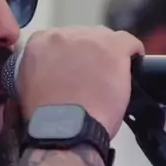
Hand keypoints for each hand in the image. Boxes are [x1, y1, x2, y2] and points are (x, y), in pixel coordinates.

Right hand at [18, 26, 144, 137]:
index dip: (71, 57)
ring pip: (106, 40)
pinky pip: (129, 43)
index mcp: (39, 42)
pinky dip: (133, 53)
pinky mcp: (113, 48)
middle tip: (94, 79)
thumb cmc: (48, 119)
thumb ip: (44, 70)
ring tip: (111, 78)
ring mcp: (89, 39)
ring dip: (108, 56)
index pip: (60, 41)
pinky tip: (134, 67)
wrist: (65, 130)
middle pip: (85, 37)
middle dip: (90, 55)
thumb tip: (58, 72)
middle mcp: (62, 35)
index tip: (76, 71)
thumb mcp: (31, 86)